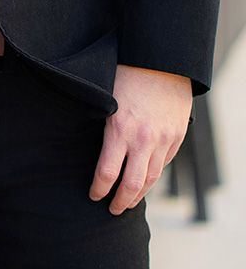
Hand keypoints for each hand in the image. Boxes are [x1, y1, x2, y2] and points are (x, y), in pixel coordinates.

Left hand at [89, 64, 191, 214]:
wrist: (161, 59)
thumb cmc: (126, 72)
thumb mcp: (105, 97)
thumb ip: (102, 124)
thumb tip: (91, 144)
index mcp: (119, 129)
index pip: (107, 173)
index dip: (99, 189)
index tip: (93, 195)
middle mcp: (142, 139)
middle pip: (132, 185)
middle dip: (120, 202)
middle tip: (112, 210)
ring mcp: (163, 139)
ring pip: (151, 178)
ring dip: (140, 194)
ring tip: (129, 201)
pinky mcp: (176, 136)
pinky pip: (165, 163)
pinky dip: (154, 174)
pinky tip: (146, 179)